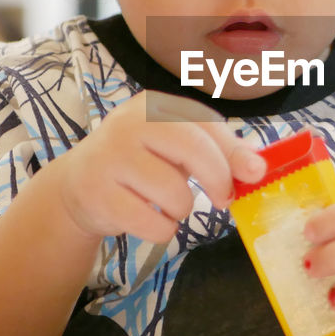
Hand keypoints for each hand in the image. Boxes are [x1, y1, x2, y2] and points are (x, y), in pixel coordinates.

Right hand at [52, 90, 265, 244]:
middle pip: (192, 149)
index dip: (233, 152)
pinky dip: (162, 230)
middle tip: (222, 199)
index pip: (205, 123)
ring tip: (168, 205)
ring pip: (174, 194)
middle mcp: (128, 125)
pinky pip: (153, 224)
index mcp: (153, 105)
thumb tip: (257, 166)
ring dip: (182, 209)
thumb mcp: (176, 148)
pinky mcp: (98, 196)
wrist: (77, 185)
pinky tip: (149, 219)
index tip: (253, 174)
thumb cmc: (140, 162)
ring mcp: (110, 159)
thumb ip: (218, 151)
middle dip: (217, 179)